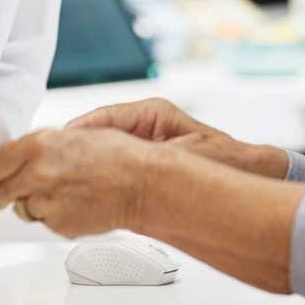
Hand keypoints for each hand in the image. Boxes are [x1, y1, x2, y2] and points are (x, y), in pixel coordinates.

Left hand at [0, 129, 152, 237]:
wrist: (141, 183)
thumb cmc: (118, 155)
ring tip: (60, 193)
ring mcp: (46, 203)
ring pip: (25, 208)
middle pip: (1, 192)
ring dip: (33, 202)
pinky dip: (54, 214)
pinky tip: (74, 203)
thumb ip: (44, 147)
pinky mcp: (58, 224)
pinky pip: (46, 221)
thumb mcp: (75, 135)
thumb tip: (26, 156)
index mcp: (38, 146)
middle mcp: (36, 174)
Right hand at [68, 99, 287, 177]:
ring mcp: (142, 143)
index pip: (105, 117)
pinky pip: (112, 165)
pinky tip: (86, 191)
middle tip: (54, 163)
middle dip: (76, 148)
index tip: (60, 143)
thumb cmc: (225, 159)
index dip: (79, 132)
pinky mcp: (143, 162)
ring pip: (102, 149)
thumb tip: (115, 153)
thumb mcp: (186, 152)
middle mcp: (144, 125)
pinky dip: (98, 177)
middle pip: (98, 132)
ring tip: (66, 178)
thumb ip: (151, 155)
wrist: (250, 175)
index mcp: (152, 113)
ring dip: (86, 163)